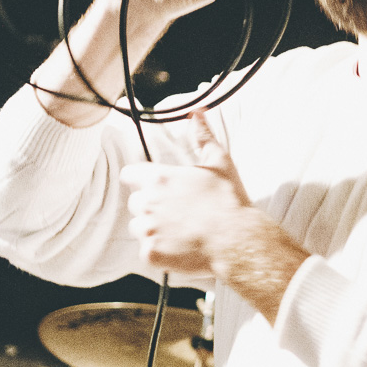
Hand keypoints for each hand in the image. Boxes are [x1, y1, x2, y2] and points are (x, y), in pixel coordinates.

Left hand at [121, 116, 309, 320]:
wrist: (237, 240)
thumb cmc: (229, 201)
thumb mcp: (219, 162)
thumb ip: (202, 136)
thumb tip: (197, 113)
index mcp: (159, 178)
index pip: (129, 175)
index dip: (140, 181)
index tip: (154, 187)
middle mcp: (148, 202)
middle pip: (136, 203)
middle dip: (151, 208)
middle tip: (178, 213)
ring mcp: (147, 229)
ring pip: (139, 228)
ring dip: (154, 230)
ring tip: (181, 232)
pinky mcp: (150, 253)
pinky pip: (148, 251)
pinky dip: (161, 252)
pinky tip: (182, 248)